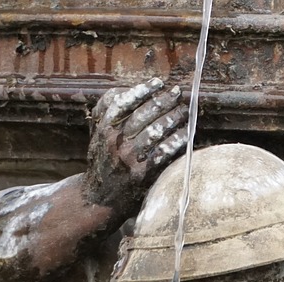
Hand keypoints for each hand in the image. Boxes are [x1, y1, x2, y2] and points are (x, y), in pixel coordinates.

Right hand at [85, 78, 188, 213]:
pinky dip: (176, 141)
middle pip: (143, 114)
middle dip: (163, 100)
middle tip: (178, 92)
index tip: (158, 82)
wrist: (98, 197)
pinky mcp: (141, 173)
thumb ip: (106, 113)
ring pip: (155, 131)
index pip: (123, 102)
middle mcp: (115, 141)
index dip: (142, 90)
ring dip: (173, 118)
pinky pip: (163, 153)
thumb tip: (123, 90)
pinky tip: (186, 133)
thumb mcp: (97, 134)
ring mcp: (128, 158)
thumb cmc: (102, 160)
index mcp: (103, 128)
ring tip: (185, 110)